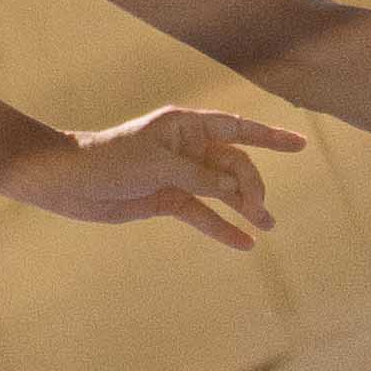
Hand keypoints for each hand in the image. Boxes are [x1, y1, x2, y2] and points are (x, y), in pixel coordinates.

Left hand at [18, 106, 306, 249]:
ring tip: (268, 226)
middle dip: (251, 185)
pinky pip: (203, 214)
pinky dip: (221, 228)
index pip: (238, 128)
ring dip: (244, 207)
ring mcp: (178, 175)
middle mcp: (187, 148)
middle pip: (234, 165)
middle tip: (261, 212)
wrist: (70, 183)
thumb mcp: (159, 166)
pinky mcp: (167, 199)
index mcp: (185, 126)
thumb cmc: (110, 161)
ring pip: (222, 190)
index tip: (300, 144)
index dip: (270, 136)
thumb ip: (201, 176)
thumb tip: (236, 189)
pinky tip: (244, 244)